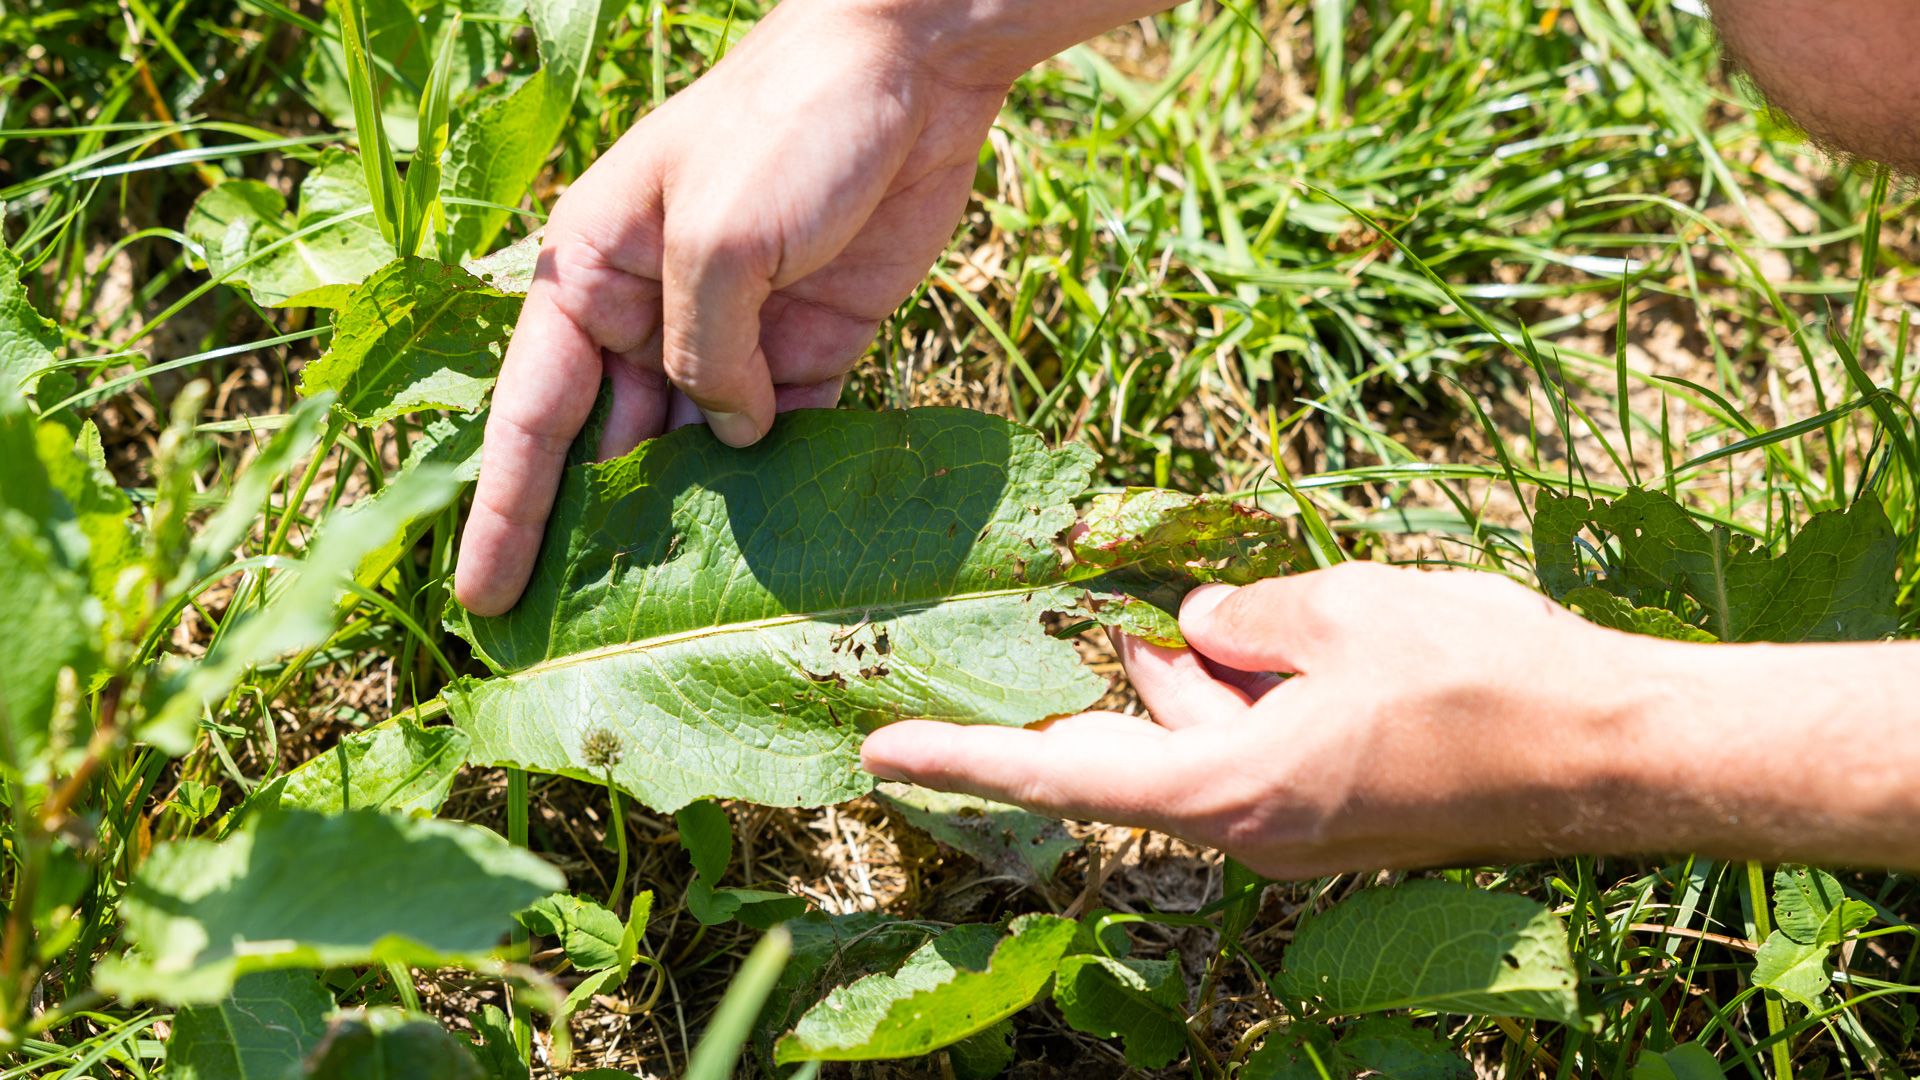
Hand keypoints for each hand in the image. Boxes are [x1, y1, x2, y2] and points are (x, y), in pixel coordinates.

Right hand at [455, 0, 1015, 614]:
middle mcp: (649, 312)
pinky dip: (773, 486)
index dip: (506, 511)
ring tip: (668, 620)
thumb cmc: (786, 125)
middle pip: (608, 447)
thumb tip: (729, 438)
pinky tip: (768, 555)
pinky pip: (780, 434)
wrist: (910, 70)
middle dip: (593, 538)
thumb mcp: (719, 238)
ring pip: (694, 452)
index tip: (481, 599)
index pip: (532, 414)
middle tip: (574, 642)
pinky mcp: (812, 344)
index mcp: (592, 273)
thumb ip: (706, 352)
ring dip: (687, 526)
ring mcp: (733, 334)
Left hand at [862, 563, 1659, 877]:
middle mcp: (1251, 828)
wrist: (1614, 751)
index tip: (877, 752)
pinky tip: (1257, 637)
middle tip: (1072, 627)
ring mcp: (1299, 828)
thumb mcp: (1342, 610)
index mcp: (1231, 789)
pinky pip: (1254, 751)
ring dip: (1187, 680)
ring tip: (1190, 614)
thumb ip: (1242, 622)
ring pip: (1200, 744)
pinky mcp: (1340, 812)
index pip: (1064, 772)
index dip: (965, 756)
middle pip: (1134, 752)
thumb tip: (1194, 634)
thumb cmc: (1480, 677)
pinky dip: (1241, 695)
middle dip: (1107, 686)